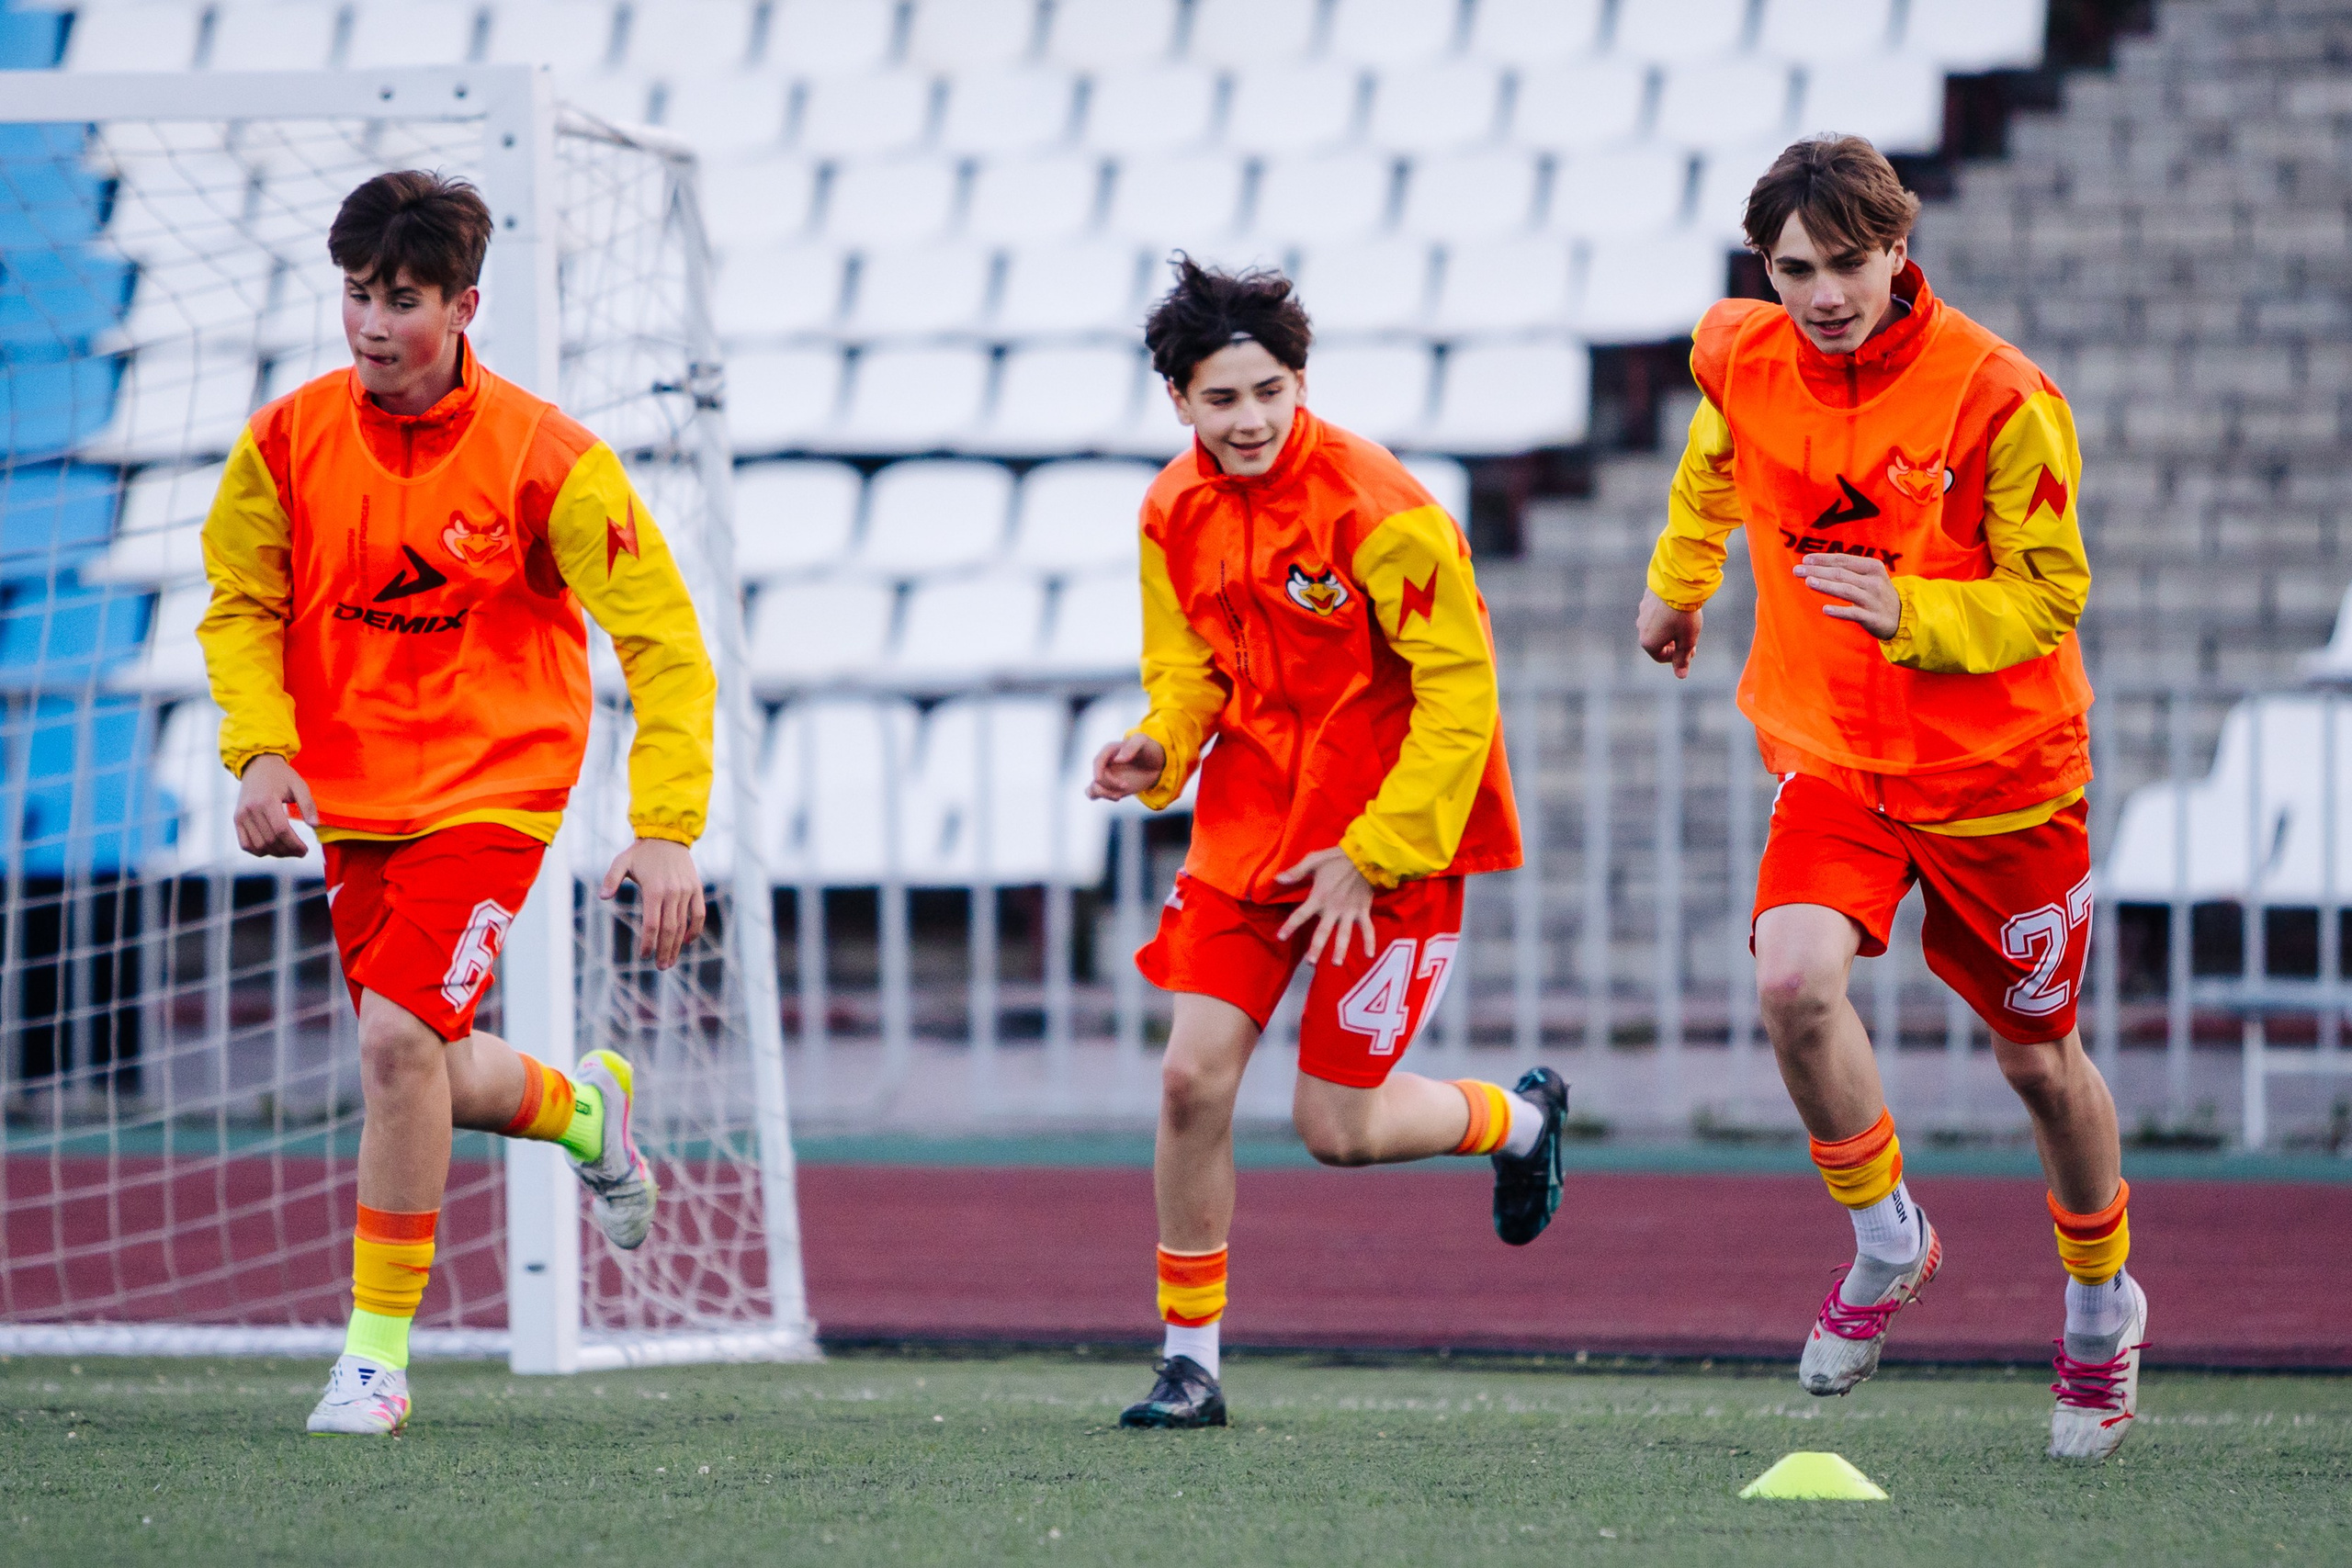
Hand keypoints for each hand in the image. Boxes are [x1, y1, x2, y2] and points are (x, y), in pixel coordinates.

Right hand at [233, 753, 314, 857]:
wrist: (258, 765)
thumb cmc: (281, 776)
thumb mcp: (299, 785)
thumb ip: (308, 805)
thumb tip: (315, 825)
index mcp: (266, 800)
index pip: (281, 830)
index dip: (294, 844)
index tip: (305, 850)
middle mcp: (250, 809)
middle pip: (270, 840)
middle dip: (288, 850)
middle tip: (301, 852)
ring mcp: (241, 815)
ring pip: (258, 845)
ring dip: (276, 853)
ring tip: (289, 851)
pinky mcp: (236, 819)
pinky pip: (245, 844)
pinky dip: (259, 851)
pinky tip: (273, 849)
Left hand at [600, 837, 706, 969]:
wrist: (667, 835)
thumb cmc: (641, 852)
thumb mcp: (622, 861)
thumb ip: (611, 880)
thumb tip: (603, 897)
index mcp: (655, 889)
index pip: (652, 924)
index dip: (648, 942)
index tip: (644, 955)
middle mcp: (673, 893)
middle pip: (669, 929)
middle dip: (664, 950)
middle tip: (660, 967)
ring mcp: (686, 891)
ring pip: (683, 924)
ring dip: (677, 945)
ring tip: (670, 961)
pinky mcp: (696, 888)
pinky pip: (699, 913)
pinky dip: (695, 929)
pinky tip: (688, 941)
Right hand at [1086, 732, 1166, 800]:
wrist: (1154, 764)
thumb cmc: (1148, 749)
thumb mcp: (1143, 741)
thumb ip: (1132, 746)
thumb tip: (1117, 759)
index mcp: (1109, 750)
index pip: (1098, 761)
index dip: (1099, 772)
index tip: (1108, 781)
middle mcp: (1105, 763)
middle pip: (1097, 777)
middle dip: (1110, 784)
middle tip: (1126, 786)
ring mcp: (1106, 775)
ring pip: (1093, 787)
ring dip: (1105, 794)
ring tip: (1119, 796)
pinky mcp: (1109, 786)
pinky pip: (1095, 793)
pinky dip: (1104, 796)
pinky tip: (1117, 797)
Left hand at [1274, 847, 1376, 966]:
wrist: (1366, 855)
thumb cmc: (1337, 858)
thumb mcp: (1313, 860)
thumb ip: (1296, 872)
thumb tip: (1277, 879)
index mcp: (1319, 896)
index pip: (1301, 914)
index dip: (1290, 926)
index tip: (1280, 938)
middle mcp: (1333, 908)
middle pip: (1323, 931)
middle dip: (1316, 948)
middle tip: (1310, 963)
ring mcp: (1349, 911)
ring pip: (1344, 934)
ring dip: (1340, 950)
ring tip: (1336, 964)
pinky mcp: (1363, 910)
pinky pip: (1367, 929)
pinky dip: (1370, 941)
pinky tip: (1369, 955)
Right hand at [1636, 588, 1701, 677]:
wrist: (1678, 585)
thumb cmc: (1683, 616)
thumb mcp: (1687, 640)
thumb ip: (1682, 659)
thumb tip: (1680, 676)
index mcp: (1649, 642)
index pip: (1661, 657)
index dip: (1677, 657)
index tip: (1690, 650)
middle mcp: (1641, 629)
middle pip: (1658, 642)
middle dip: (1674, 643)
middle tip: (1690, 638)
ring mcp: (1642, 613)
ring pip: (1656, 626)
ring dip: (1669, 628)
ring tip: (1684, 621)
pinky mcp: (1646, 600)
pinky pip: (1655, 613)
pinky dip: (1665, 614)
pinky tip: (1678, 608)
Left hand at [1796, 553, 1901, 638]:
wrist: (1902, 617)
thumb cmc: (1876, 593)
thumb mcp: (1869, 576)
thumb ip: (1848, 569)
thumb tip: (1817, 564)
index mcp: (1872, 567)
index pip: (1844, 560)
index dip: (1823, 559)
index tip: (1805, 559)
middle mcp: (1873, 581)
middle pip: (1841, 574)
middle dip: (1817, 571)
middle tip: (1797, 570)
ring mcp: (1873, 599)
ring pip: (1846, 590)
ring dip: (1826, 586)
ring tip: (1808, 582)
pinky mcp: (1872, 617)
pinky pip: (1854, 613)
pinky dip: (1839, 611)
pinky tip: (1825, 609)